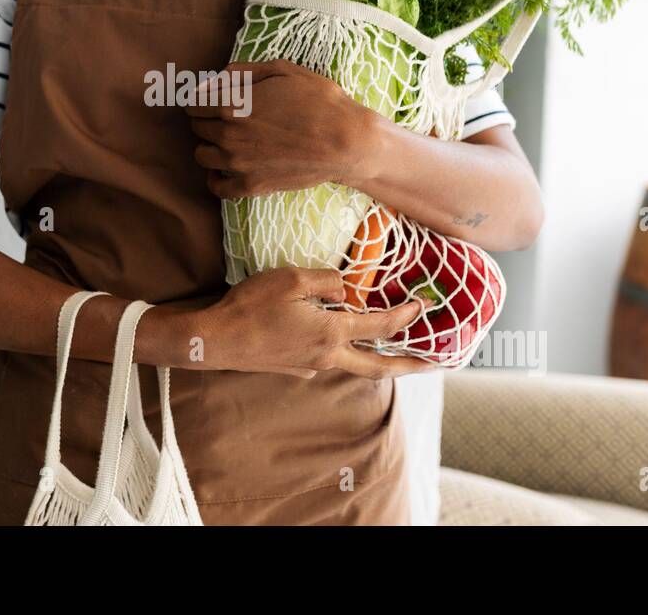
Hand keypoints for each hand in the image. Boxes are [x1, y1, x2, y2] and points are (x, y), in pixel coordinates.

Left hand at [186, 60, 377, 197]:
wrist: (346, 142)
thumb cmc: (319, 101)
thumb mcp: (283, 71)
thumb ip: (242, 72)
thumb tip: (213, 78)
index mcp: (233, 104)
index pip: (193, 102)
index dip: (201, 98)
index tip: (210, 99)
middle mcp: (228, 134)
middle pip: (197, 127)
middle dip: (206, 120)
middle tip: (225, 118)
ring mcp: (238, 163)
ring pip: (201, 155)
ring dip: (209, 146)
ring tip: (227, 142)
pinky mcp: (251, 185)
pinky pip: (216, 187)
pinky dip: (215, 178)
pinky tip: (225, 169)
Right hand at [190, 267, 438, 378]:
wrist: (215, 341)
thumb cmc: (251, 307)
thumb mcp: (291, 279)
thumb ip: (326, 281)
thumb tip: (346, 287)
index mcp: (331, 333)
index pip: (380, 326)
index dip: (405, 316)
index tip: (423, 307)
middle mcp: (327, 356)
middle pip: (377, 366)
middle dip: (408, 365)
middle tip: (433, 364)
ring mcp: (310, 366)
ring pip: (352, 364)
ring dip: (376, 359)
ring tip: (391, 350)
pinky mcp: (293, 368)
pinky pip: (327, 360)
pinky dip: (341, 352)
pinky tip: (335, 339)